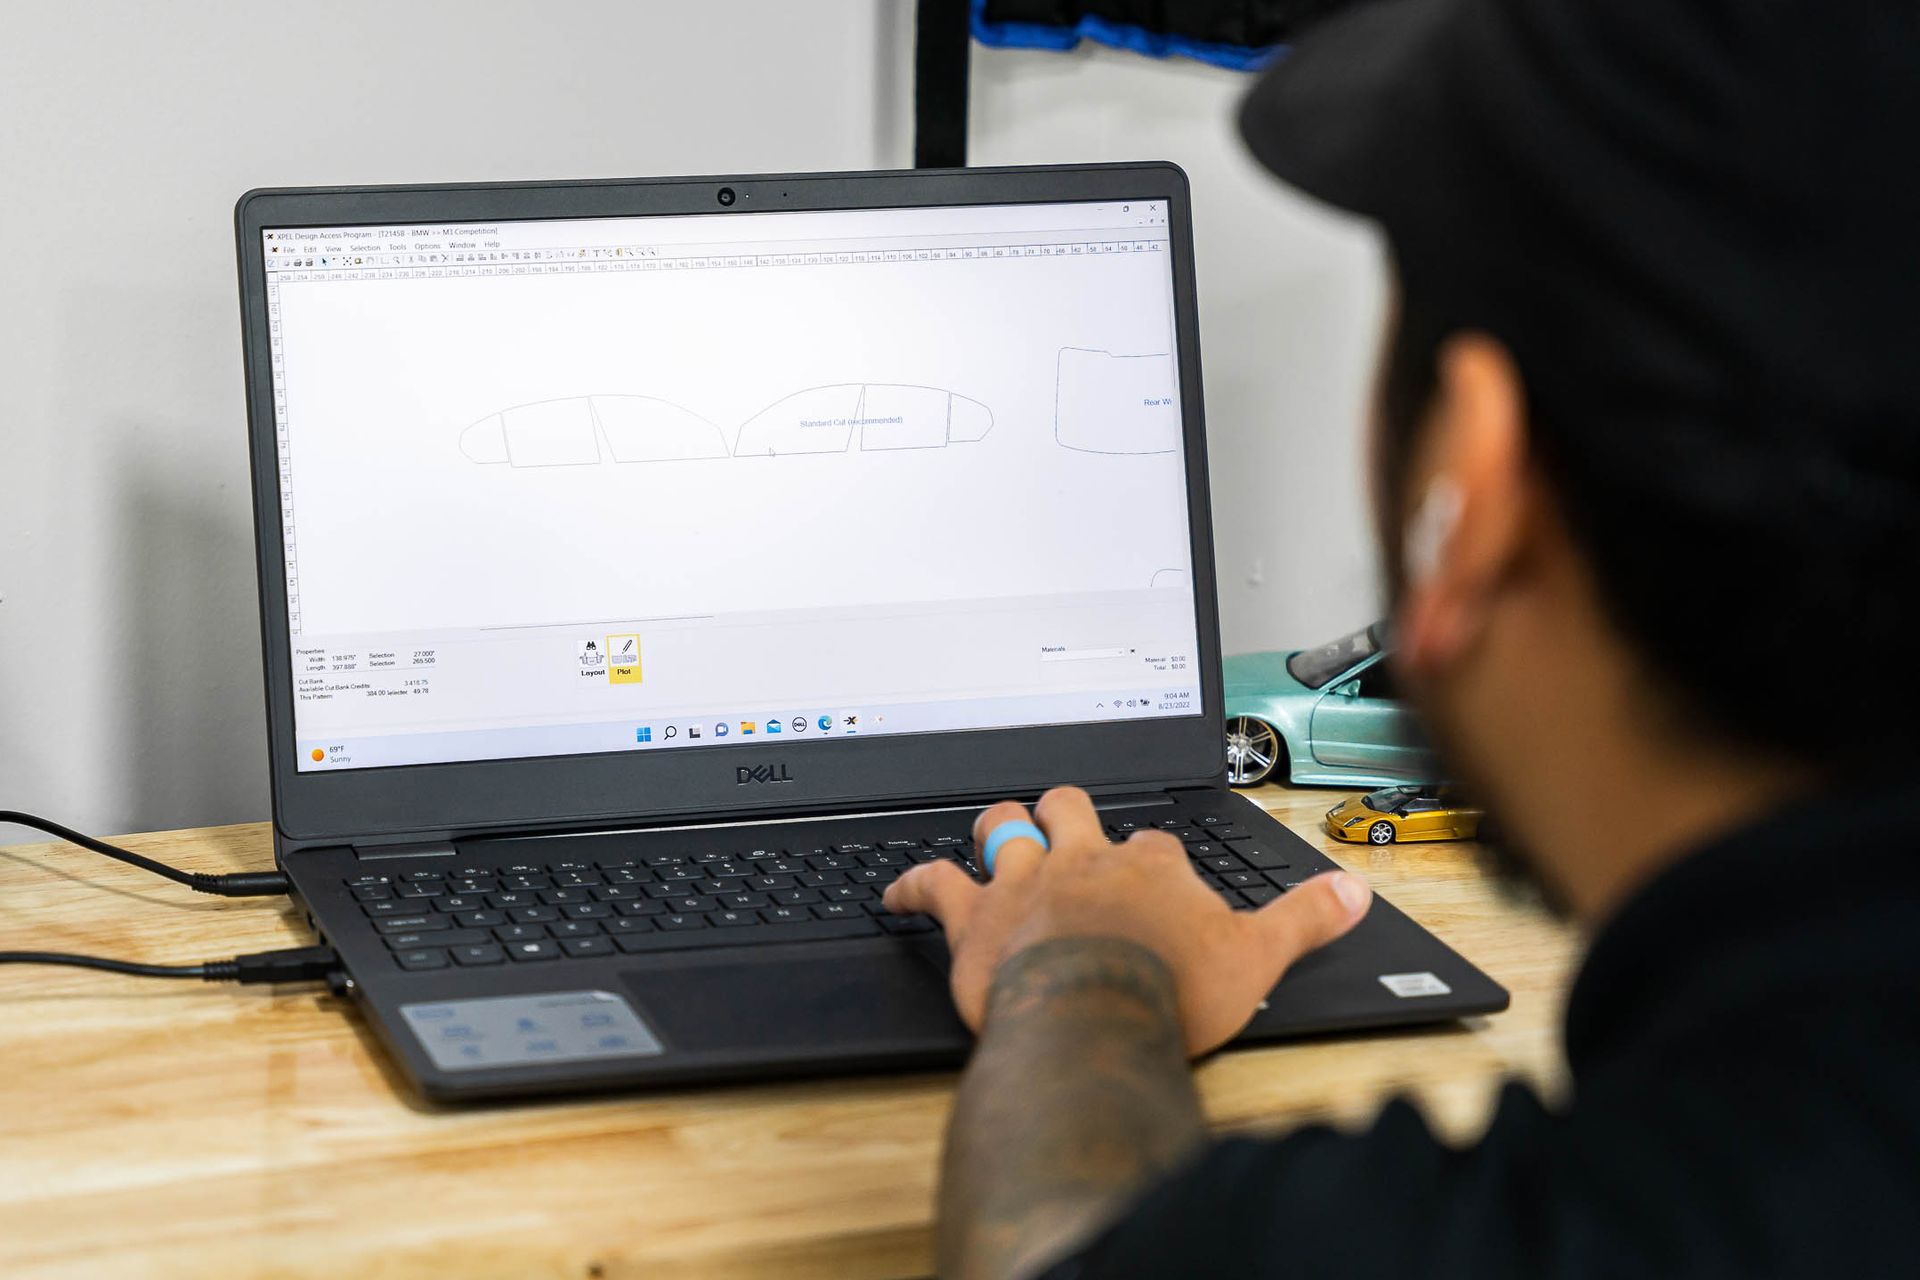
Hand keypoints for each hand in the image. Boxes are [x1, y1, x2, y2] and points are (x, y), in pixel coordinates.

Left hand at [884, 786, 1373, 1055]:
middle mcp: (1082, 858)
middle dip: (1066, 811)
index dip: (1149, 860)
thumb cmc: (1171, 990)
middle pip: (1071, 809)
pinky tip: (894, 894)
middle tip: (1064, 820)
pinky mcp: (974, 918)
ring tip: (992, 833)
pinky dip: (910, 886)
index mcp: (1149, 865)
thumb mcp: (1258, 953)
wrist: (1096, 1013)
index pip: (1152, 844)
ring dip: (996, 830)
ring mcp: (1024, 883)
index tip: (1152, 874)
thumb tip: (1354, 893)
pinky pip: (932, 886)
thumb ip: (1304, 918)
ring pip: (1003, 829)